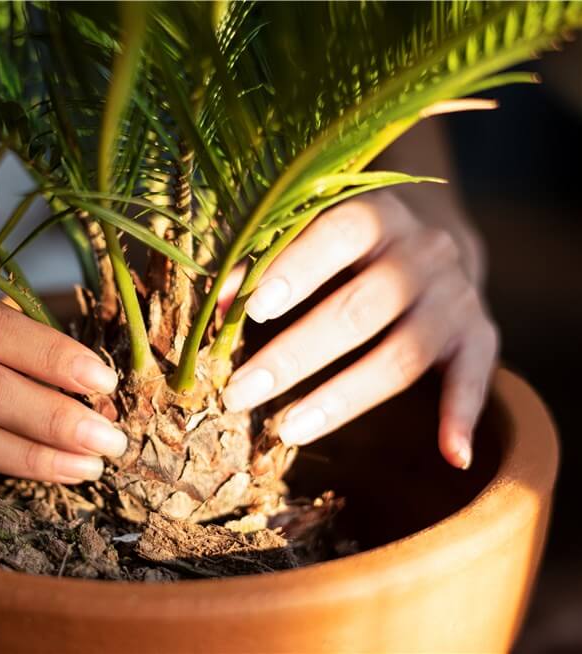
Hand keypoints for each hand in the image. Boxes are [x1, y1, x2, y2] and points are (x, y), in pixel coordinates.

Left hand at [222, 190, 497, 468]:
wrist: (436, 240)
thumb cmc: (349, 245)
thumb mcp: (315, 235)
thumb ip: (268, 261)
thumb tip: (218, 302)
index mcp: (377, 216)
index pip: (338, 235)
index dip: (296, 270)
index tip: (252, 310)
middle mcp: (424, 254)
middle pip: (360, 309)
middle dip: (295, 355)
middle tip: (239, 392)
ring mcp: (455, 297)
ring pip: (403, 354)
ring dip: (343, 398)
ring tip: (286, 431)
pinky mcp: (479, 336)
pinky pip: (475, 378)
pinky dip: (464, 416)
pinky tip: (452, 455)